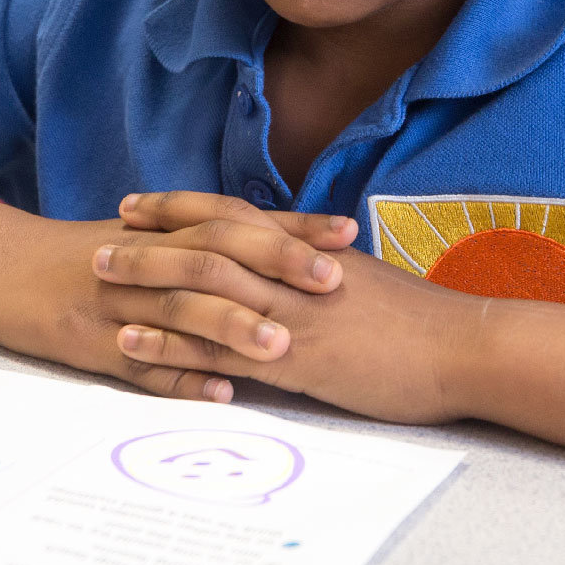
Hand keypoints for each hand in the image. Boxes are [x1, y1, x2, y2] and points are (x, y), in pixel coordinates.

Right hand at [0, 196, 353, 403]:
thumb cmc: (75, 255)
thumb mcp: (139, 241)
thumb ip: (198, 246)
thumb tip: (271, 254)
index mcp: (165, 235)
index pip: (240, 223)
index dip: (294, 229)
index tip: (349, 233)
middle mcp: (147, 262)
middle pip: (218, 255)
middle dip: (277, 266)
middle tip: (333, 282)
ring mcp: (117, 303)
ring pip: (180, 311)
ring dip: (232, 326)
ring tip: (282, 345)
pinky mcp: (86, 344)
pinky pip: (139, 365)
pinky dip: (179, 378)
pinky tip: (219, 394)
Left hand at [103, 191, 480, 423]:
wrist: (465, 349)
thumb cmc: (424, 323)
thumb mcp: (368, 282)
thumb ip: (323, 271)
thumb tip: (296, 268)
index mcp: (311, 250)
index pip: (236, 216)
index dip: (183, 208)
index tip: (139, 205)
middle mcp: (293, 273)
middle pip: (207, 244)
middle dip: (150, 240)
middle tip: (99, 239)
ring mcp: (290, 314)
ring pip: (203, 288)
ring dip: (147, 283)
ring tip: (99, 283)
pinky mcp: (293, 360)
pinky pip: (219, 348)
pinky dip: (171, 342)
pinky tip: (133, 344)